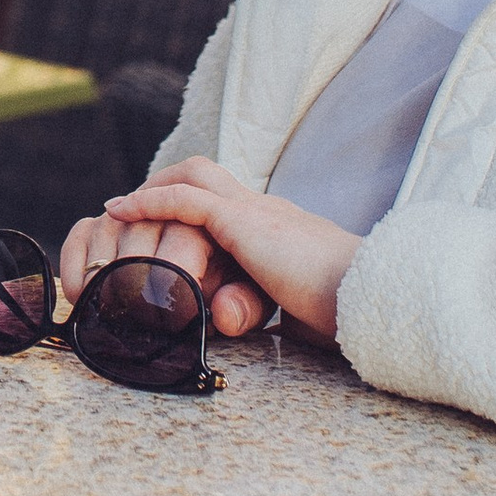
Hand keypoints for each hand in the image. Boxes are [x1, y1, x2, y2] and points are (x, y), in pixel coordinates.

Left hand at [79, 158, 358, 341]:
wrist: (374, 297)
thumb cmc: (347, 314)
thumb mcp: (297, 312)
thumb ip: (265, 308)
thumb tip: (230, 320)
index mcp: (284, 229)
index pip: (232, 202)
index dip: (195, 206)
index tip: (166, 223)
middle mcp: (269, 210)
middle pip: (208, 175)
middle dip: (165, 184)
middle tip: (131, 205)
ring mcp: (259, 211)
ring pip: (195, 176)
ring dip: (154, 188)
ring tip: (121, 208)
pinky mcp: (247, 223)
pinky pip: (188, 201)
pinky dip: (152, 202)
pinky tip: (123, 211)